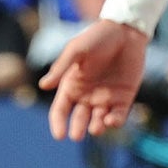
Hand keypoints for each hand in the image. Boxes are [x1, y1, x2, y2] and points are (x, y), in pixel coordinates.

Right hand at [40, 20, 149, 139]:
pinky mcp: (124, 98)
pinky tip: (112, 121)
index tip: (59, 135)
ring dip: (97, 127)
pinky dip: (115, 121)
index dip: (58, 123)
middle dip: (77, 129)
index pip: (60, 110)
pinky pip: (118, 115)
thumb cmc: (97, 38)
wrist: (125, 30)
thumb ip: (61, 68)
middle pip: (79, 118)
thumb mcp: (76, 50)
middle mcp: (86, 95)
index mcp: (71, 85)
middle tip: (76, 136)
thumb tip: (42, 86)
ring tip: (96, 128)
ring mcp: (106, 98)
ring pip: (99, 120)